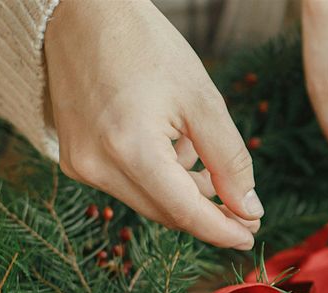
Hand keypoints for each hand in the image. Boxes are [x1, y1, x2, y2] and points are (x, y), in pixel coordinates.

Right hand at [45, 0, 260, 249]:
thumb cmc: (146, 46)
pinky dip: (157, 179)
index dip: (223, 230)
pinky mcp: (74, 159)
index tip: (253, 235)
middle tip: (246, 211)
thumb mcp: (201, 99)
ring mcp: (79, 166)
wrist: (80, 14)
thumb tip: (249, 209)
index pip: (186, 212)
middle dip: (208, 215)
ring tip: (212, 173)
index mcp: (130, 149)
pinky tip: (176, 153)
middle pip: (167, 213)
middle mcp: (97, 166)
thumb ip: (229, 159)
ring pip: (148, 202)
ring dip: (185, 196)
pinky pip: (126, 185)